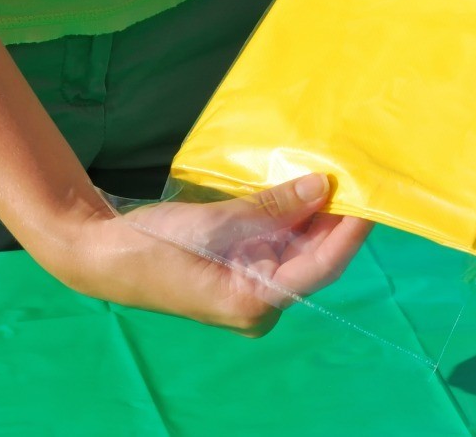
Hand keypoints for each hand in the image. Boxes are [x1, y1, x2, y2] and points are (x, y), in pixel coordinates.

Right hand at [57, 174, 371, 335]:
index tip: (373, 196)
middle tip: (361, 174)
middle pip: (315, 257)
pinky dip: (294, 218)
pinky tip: (307, 186)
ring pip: (300, 249)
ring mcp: (253, 288)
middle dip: (338, 217)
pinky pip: (280, 244)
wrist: (102, 255)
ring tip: (342, 173)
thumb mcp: (214, 221)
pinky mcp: (244, 272)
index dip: (350, 230)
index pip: (321, 265)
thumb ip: (271, 206)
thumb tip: (321, 186)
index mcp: (254, 302)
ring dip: (317, 215)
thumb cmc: (152, 244)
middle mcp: (262, 302)